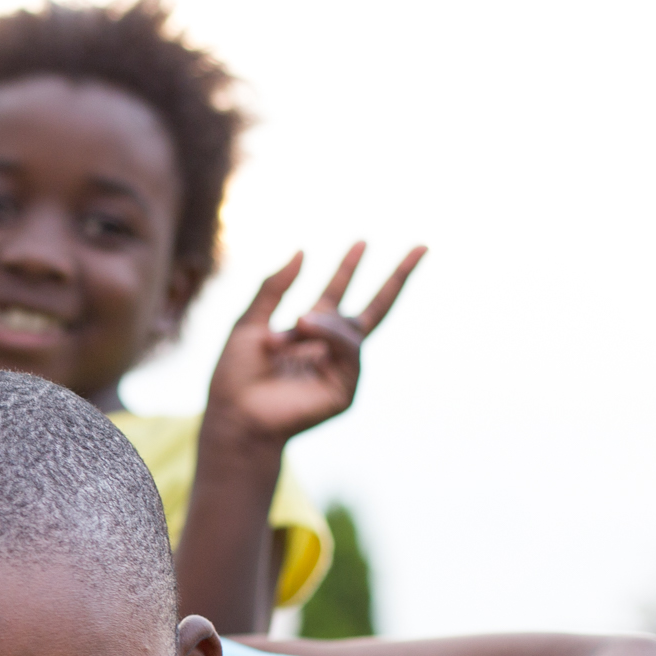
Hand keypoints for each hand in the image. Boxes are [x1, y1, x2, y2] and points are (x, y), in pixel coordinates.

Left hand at [201, 242, 424, 450]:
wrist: (234, 414)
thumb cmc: (235, 374)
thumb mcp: (249, 321)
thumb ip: (273, 288)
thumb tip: (302, 250)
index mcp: (309, 330)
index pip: (338, 292)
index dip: (349, 267)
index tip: (363, 242)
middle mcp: (330, 347)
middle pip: (375, 308)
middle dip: (397, 278)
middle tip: (421, 246)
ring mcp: (342, 368)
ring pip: (352, 329)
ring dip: (326, 321)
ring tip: (299, 323)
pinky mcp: (346, 390)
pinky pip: (349, 352)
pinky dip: (330, 336)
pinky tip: (306, 330)